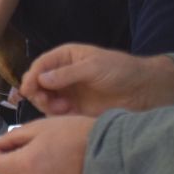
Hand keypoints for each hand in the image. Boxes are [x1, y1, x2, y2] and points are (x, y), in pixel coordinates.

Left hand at [0, 117, 95, 173]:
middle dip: (10, 163)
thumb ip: (14, 136)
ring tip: (45, 158)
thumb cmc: (73, 133)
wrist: (107, 152)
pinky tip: (58, 170)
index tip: (1, 145)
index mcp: (25, 163)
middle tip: (25, 148)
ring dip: (27, 172)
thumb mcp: (41, 126)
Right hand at [20, 44, 173, 115]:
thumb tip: (41, 79)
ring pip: (45, 100)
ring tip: (63, 108)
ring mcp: (69, 93)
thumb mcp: (93, 67)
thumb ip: (67, 74)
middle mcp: (63, 74)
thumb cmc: (120, 71)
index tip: (29, 90)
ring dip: (48, 105)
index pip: (41, 65)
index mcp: (66, 57)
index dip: (32, 77)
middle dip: (38, 93)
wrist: (144, 90)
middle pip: (38, 84)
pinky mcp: (75, 110)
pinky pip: (57, 114)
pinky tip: (68, 115)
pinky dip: (57, 116)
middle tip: (47, 102)